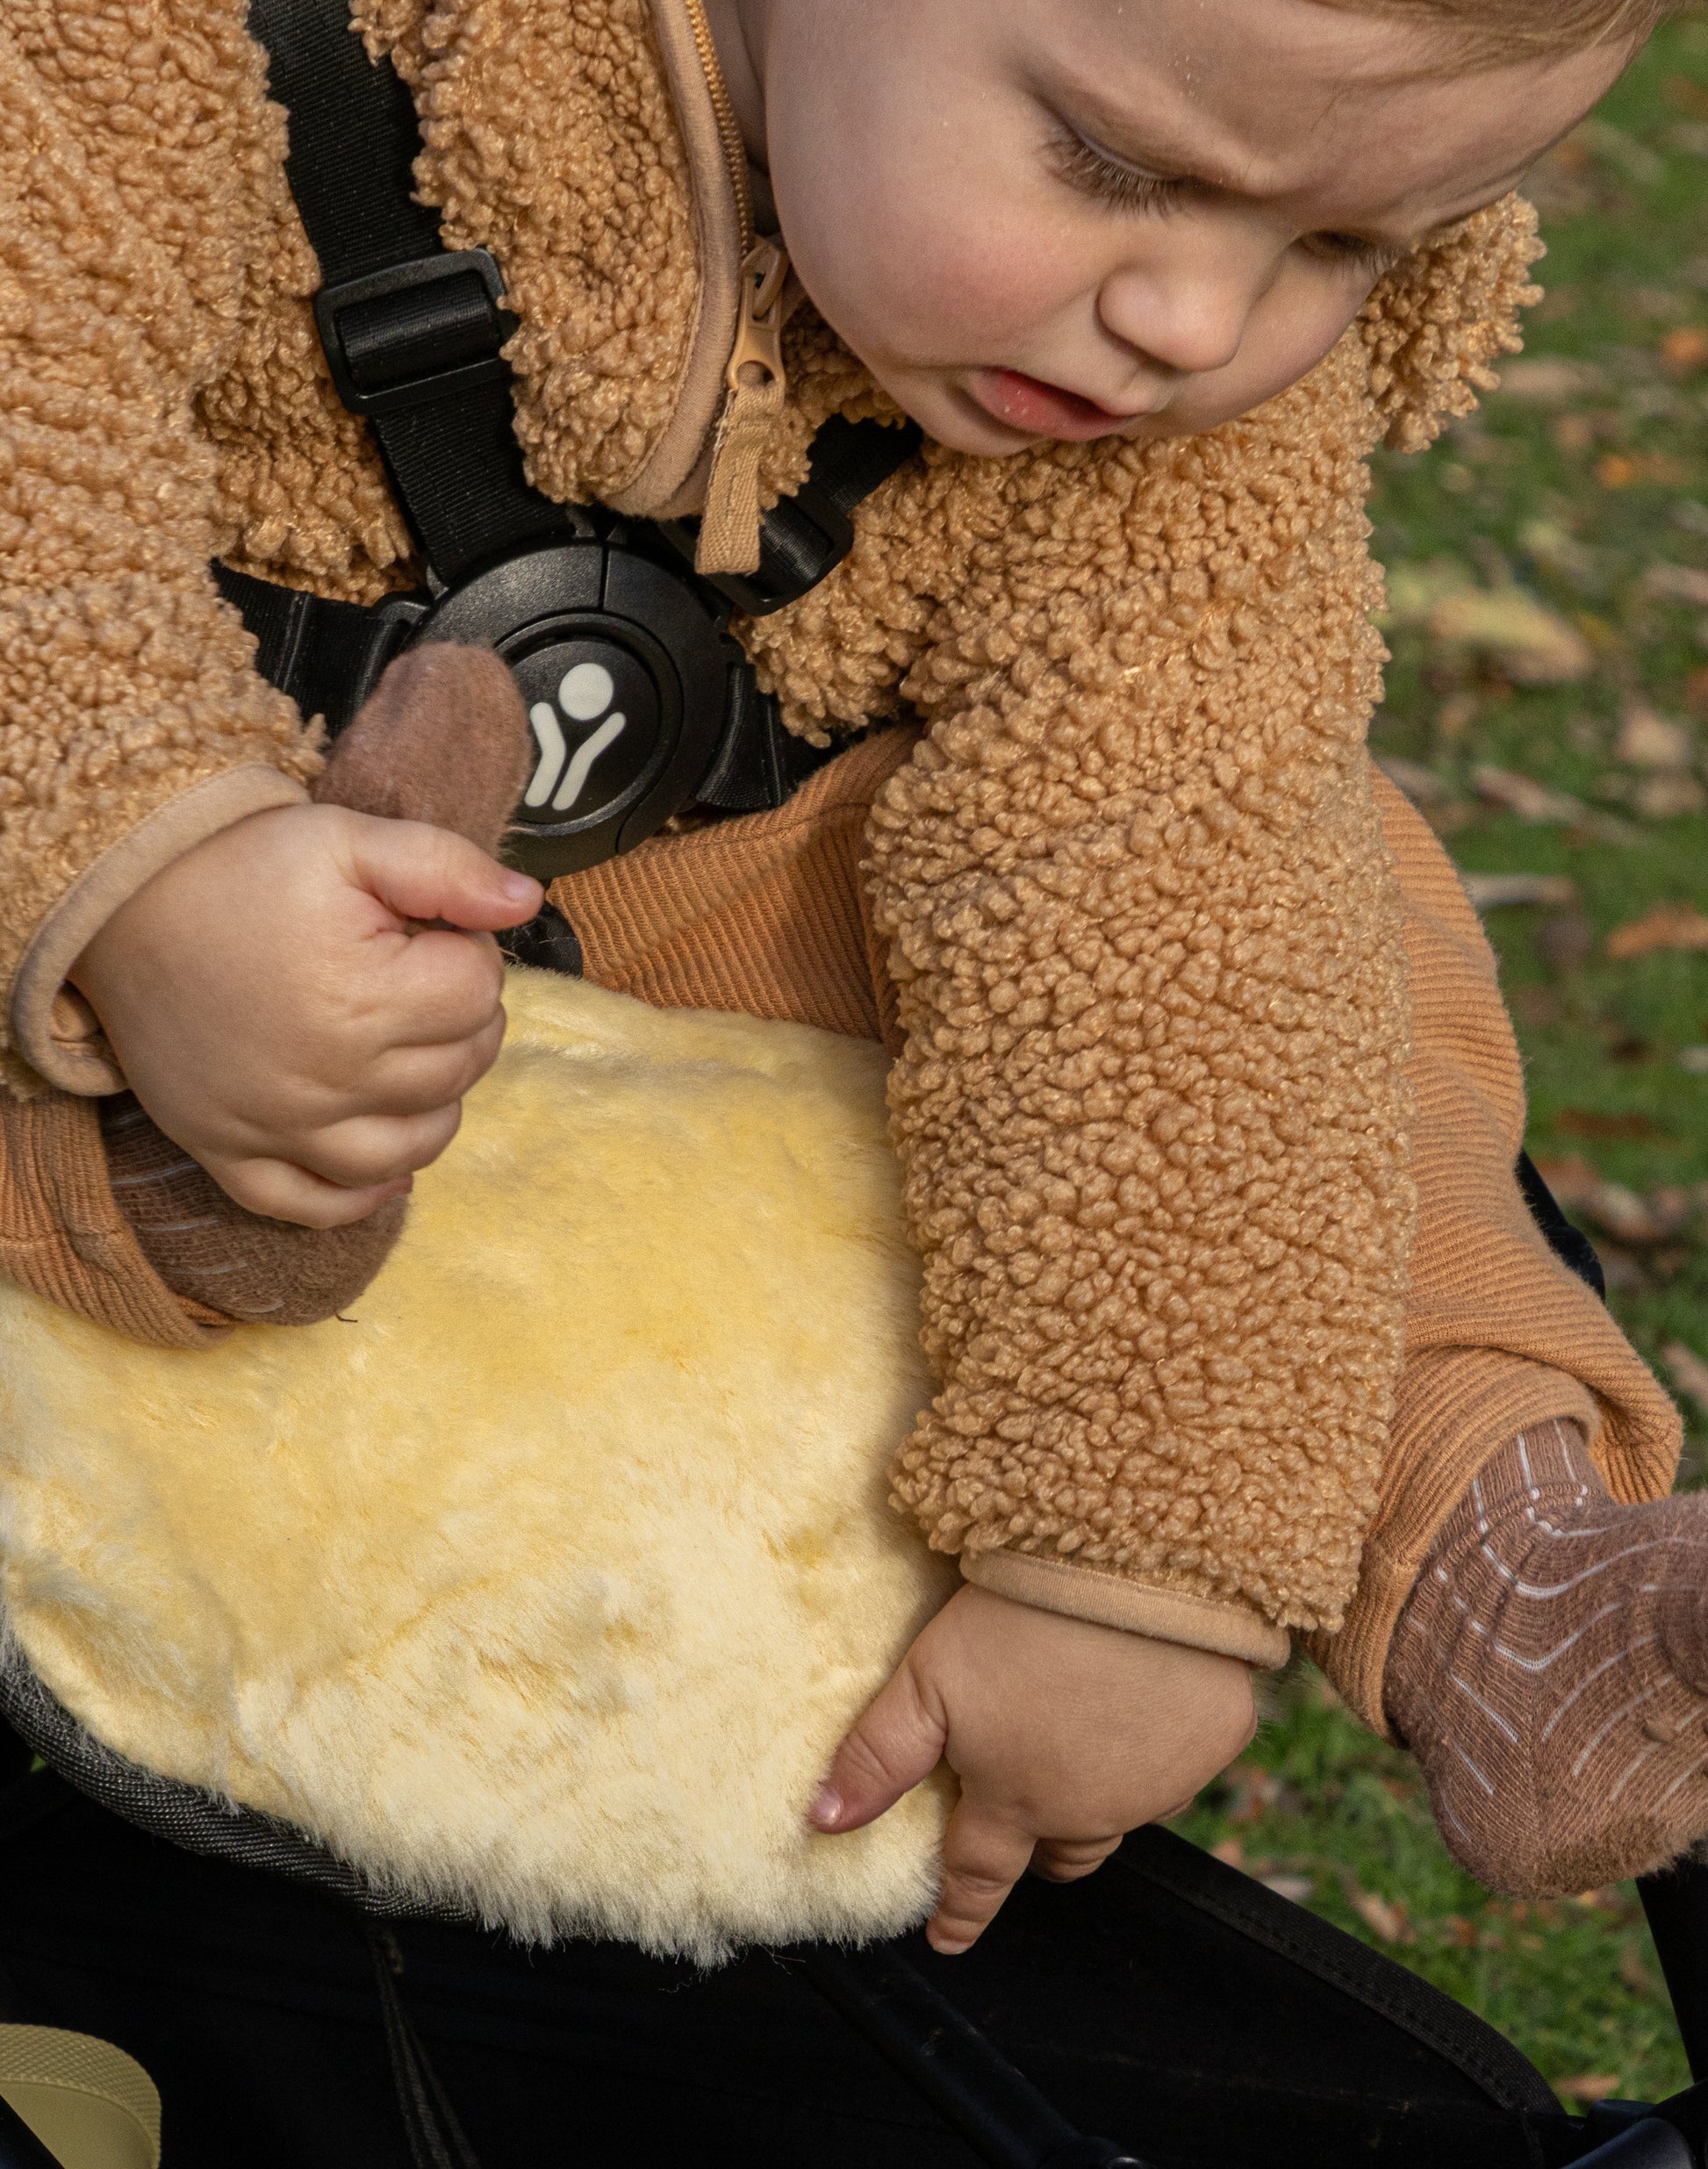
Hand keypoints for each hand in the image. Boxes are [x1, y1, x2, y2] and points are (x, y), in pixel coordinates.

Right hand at [71, 802, 541, 1225]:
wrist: (119, 901)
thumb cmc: (240, 867)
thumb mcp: (347, 839)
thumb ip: (447, 868)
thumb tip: (524, 904)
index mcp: (362, 997)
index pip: (479, 991)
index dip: (469, 949)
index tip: (428, 929)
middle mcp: (326, 1077)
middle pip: (457, 1070)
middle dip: (460, 1020)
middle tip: (417, 980)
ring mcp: (277, 1126)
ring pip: (408, 1150)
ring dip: (436, 1108)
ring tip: (415, 1056)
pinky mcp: (229, 1152)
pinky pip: (311, 1205)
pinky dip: (359, 1196)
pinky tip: (384, 1166)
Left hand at [810, 1583, 1256, 1954]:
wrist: (1135, 1564)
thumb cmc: (1021, 1619)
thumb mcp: (928, 1680)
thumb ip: (878, 1756)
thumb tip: (823, 1821)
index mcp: (1017, 1800)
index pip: (980, 1875)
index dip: (960, 1910)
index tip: (948, 1937)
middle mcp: (1094, 1808)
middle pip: (1061, 1855)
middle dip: (1037, 1853)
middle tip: (1021, 1831)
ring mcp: (1163, 1780)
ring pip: (1125, 1811)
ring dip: (1100, 1795)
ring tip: (1080, 1745)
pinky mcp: (1217, 1738)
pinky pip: (1185, 1760)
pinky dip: (1161, 1745)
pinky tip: (1145, 1695)